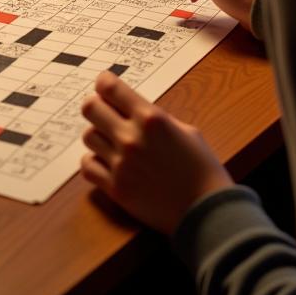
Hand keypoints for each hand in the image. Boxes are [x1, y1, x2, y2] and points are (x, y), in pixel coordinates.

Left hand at [81, 72, 232, 234]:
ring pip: (88, 136)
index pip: (110, 87)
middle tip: (104, 113)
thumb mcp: (186, 131)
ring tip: (111, 143)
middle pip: (90, 108)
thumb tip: (134, 110)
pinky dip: (94, 162)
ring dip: (98, 136)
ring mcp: (121, 164)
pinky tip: (106, 164)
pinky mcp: (116, 188)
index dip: (104, 82)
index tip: (105, 86)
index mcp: (150, 118)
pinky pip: (88, 166)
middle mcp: (131, 137)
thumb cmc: (203, 169)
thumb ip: (156, 118)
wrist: (207, 212)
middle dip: (96, 107)